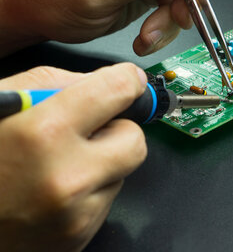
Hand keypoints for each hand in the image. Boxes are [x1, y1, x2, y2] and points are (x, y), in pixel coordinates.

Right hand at [0, 63, 147, 251]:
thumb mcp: (1, 101)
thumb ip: (53, 85)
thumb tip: (101, 82)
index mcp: (44, 133)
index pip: (117, 90)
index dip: (125, 81)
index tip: (127, 82)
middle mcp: (67, 177)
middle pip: (134, 139)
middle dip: (116, 130)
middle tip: (88, 131)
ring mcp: (75, 214)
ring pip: (121, 172)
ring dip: (100, 164)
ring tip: (56, 166)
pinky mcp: (77, 237)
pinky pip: (105, 201)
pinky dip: (88, 192)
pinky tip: (52, 191)